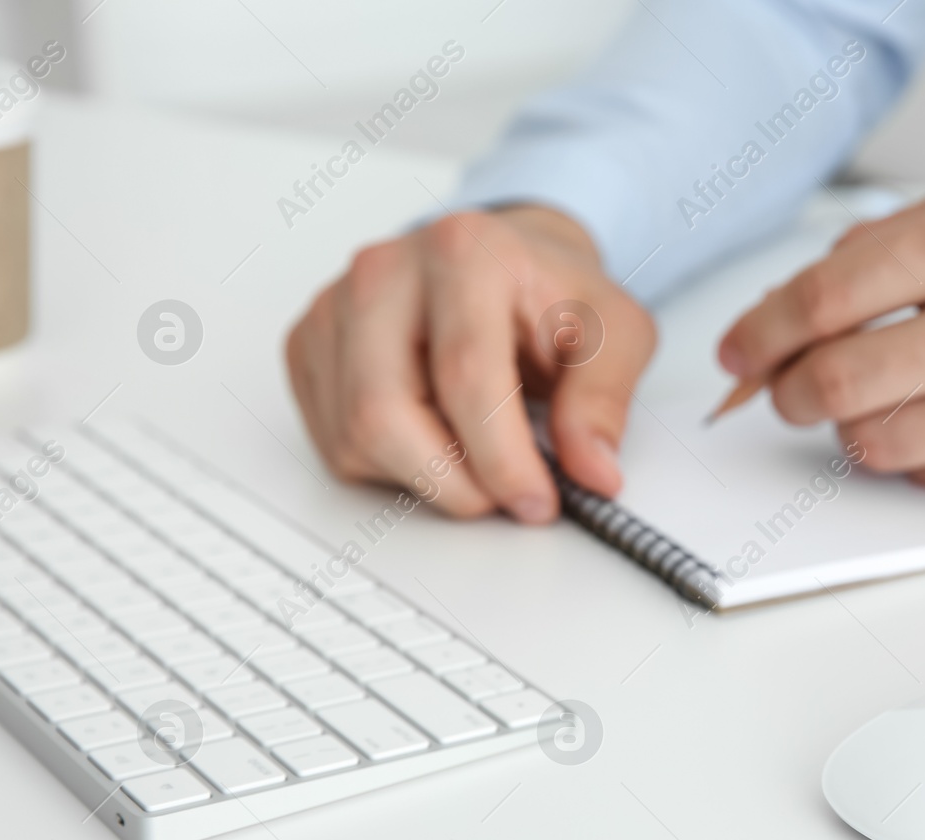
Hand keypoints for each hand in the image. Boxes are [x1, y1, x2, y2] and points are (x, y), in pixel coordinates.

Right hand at [286, 206, 654, 521]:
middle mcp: (383, 272)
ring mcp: (334, 309)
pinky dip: (393, 467)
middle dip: (454, 482)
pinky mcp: (308, 347)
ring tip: (481, 457)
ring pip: (355, 438)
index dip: (502, 458)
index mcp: (463, 251)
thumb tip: (592, 472)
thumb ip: (604, 400)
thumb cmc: (551, 296)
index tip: (536, 502)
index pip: (464, 376)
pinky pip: (334, 442)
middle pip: (385, 414)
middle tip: (506, 497)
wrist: (504, 267)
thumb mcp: (615, 333)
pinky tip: (438, 439)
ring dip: (427, 478)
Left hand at [718, 179, 924, 508]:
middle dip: (786, 390)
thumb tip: (817, 284)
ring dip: (851, 428)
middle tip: (782, 390)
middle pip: (827, 378)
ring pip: (865, 439)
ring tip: (882, 404)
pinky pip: (924, 475)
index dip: (761, 327)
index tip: (737, 348)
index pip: (827, 291)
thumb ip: (919, 238)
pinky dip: (915, 455)